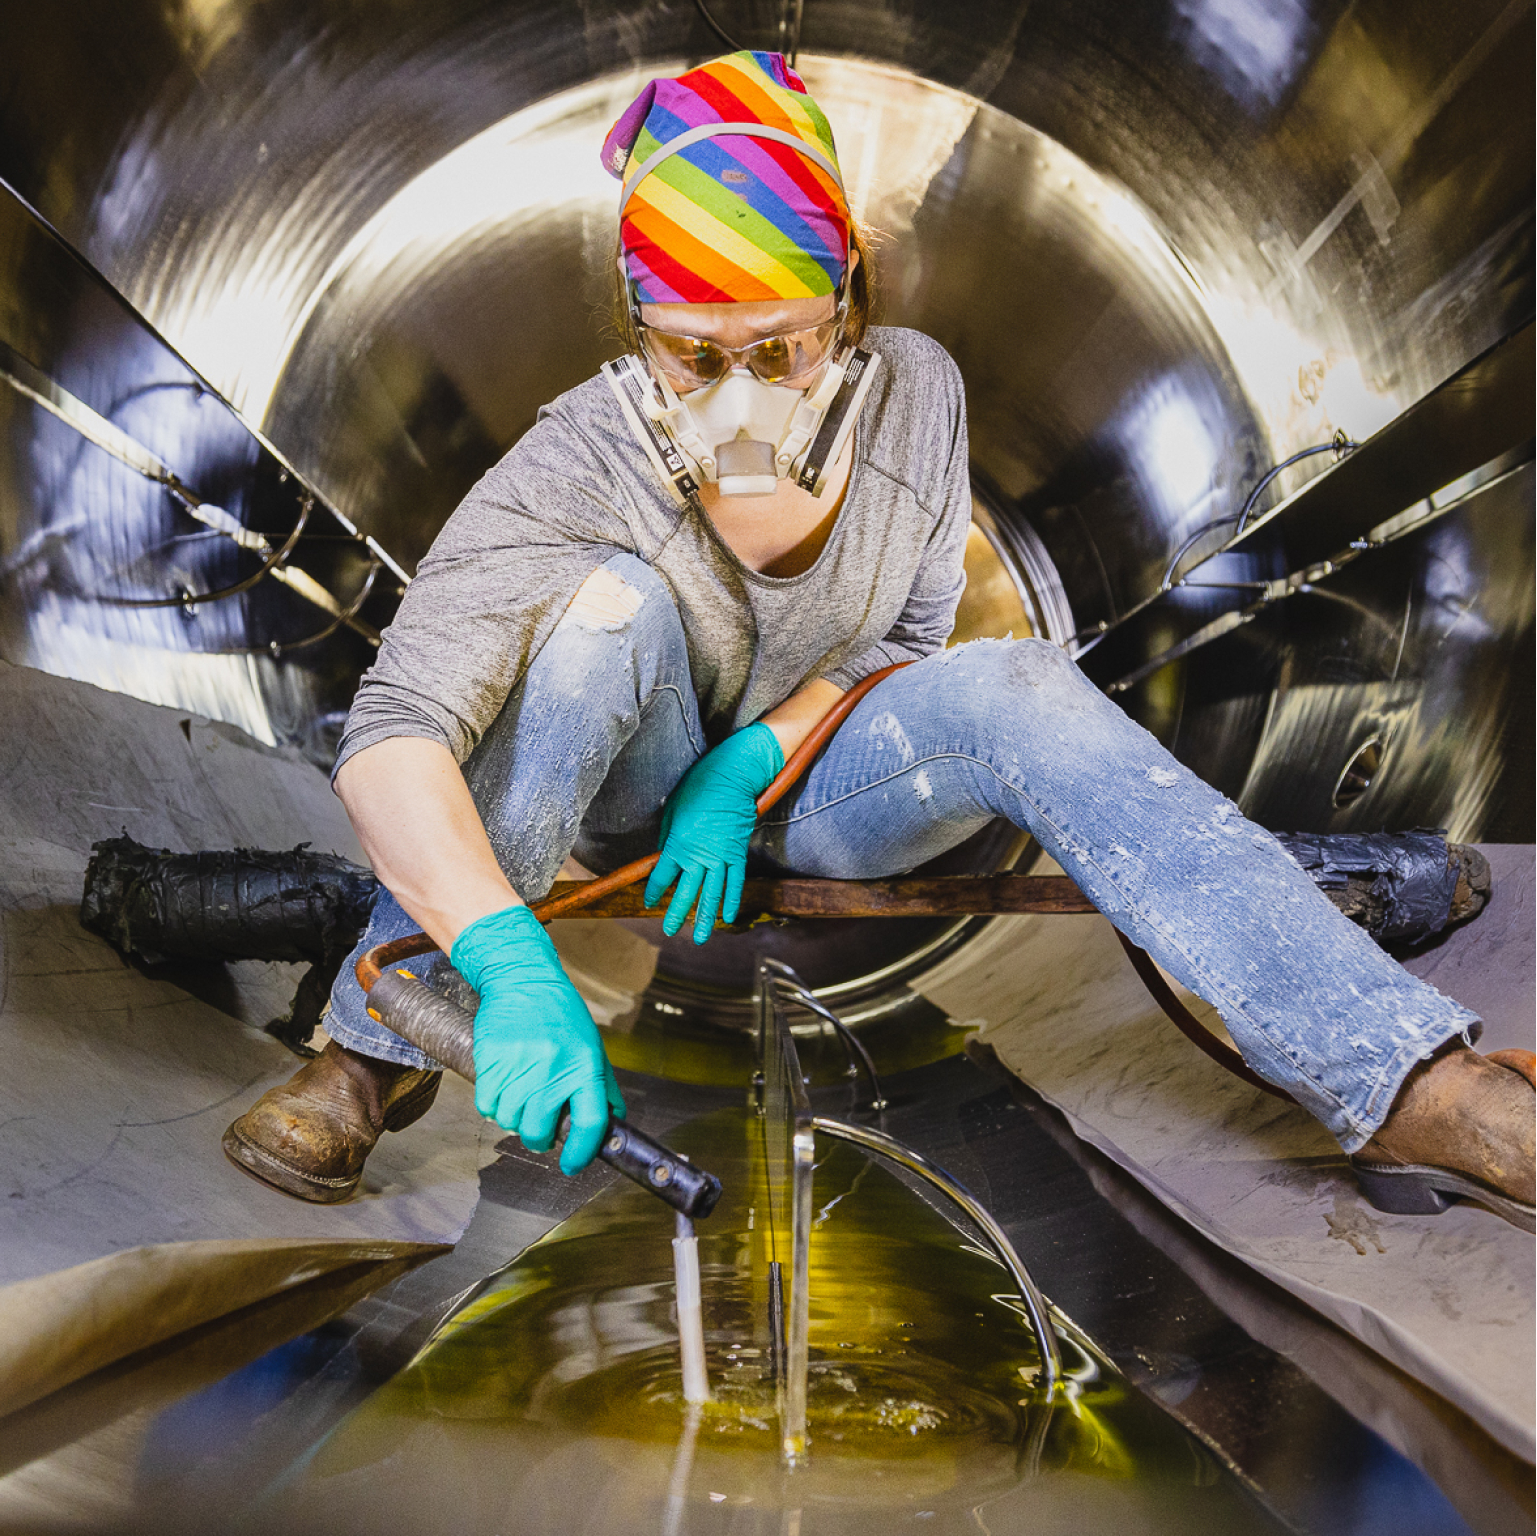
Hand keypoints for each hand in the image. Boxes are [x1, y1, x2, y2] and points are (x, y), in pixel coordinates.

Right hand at [450, 905, 624, 1173]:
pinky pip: (486, 1106)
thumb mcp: (592, 1047)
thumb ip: (602, 1088)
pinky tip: (503, 1088)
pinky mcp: (492, 1061)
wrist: (523, 980)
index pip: (591, 1122)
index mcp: (585, 1066)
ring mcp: (520, 1066)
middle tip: (539, 1127)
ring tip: (520, 1098)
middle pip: (540, 1131)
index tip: (573, 1165)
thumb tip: (612, 1124)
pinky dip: (492, 1106)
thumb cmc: (560, 1015)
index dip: (582, 1152)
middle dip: (539, 1138)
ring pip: (510, 1122)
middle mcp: (554, 1068)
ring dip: (513, 1119)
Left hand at [644, 722, 783, 943]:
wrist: (733, 776)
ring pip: (711, 894)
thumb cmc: (698, 786)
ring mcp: (721, 857)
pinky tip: (729, 917)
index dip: (654, 891)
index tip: (650, 902)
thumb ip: (668, 836)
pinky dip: (732, 900)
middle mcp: (699, 855)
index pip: (662, 876)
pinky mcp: (738, 853)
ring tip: (699, 937)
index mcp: (678, 843)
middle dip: (676, 913)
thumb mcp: (673, 809)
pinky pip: (735, 882)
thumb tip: (664, 855)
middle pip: (686, 891)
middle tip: (668, 930)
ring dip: (704, 917)